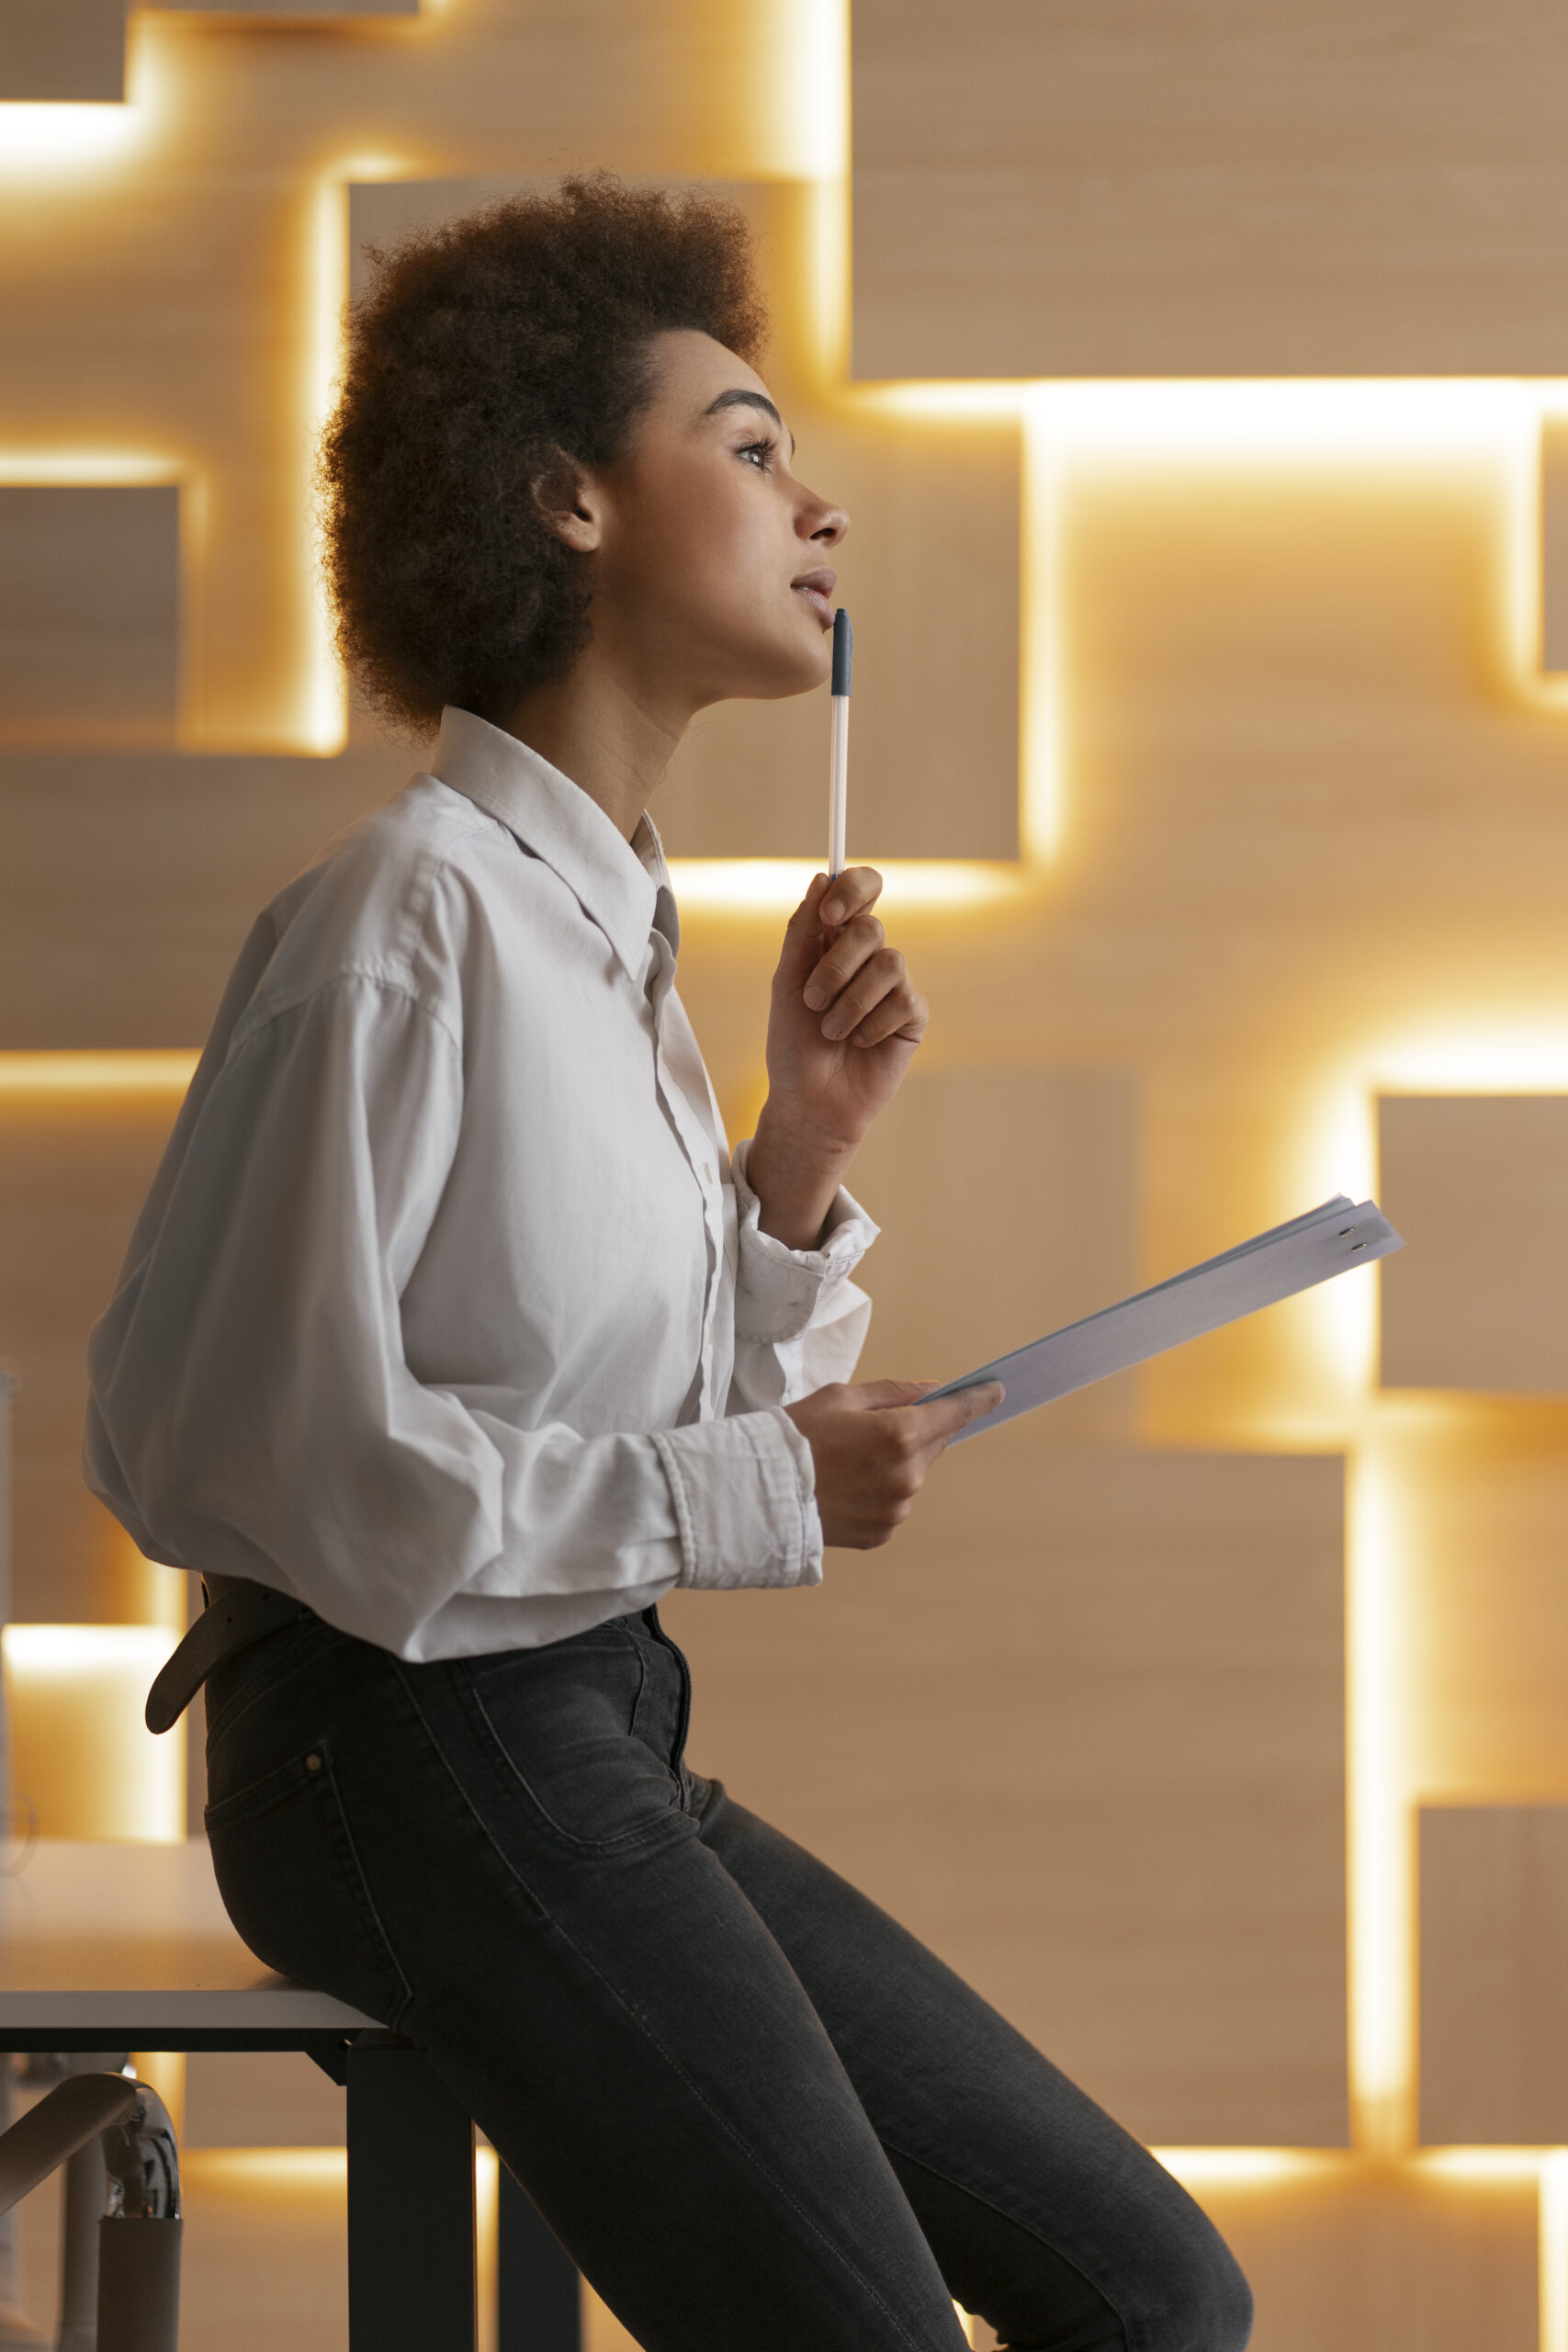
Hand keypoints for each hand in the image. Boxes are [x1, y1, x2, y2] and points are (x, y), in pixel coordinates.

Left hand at [748, 869, 927, 1248]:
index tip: (830, 917)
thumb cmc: (792, 1045)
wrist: (808, 1102)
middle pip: (872, 927)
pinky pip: (904, 1001)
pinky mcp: (911, 1018)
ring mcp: (893, 986)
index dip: (852, 890)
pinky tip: (859, 1044)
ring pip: (890, 963)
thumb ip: (802, 931)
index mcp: (836, 940)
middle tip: (812, 1000)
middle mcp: (868, 958)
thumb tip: (821, 877)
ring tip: (831, 1031)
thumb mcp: (786, 983)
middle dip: (836, 965)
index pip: (861, 889)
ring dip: (851, 1001)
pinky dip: (872, 1025)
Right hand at [785, 1378, 1004, 1548]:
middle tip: (875, 1426)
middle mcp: (907, 1476)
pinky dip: (878, 1493)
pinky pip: (892, 1505)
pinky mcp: (880, 1533)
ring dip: (894, 1464)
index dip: (977, 1400)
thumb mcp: (841, 1398)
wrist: (757, 1493)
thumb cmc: (794, 1436)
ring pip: (911, 1476)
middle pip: (932, 1444)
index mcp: (900, 1434)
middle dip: (916, 1431)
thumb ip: (894, 1394)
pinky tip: (844, 1487)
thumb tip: (932, 1392)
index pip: (954, 1413)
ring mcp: (896, 1509)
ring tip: (846, 1461)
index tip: (996, 1392)